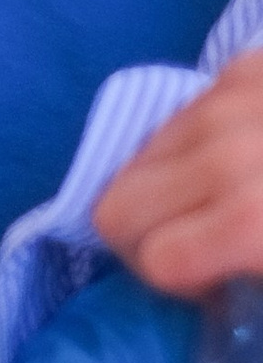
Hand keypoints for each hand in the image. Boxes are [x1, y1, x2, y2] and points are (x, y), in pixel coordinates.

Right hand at [95, 47, 262, 294]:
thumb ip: (240, 286)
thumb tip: (204, 295)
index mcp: (247, 219)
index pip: (151, 262)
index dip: (177, 285)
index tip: (212, 287)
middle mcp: (225, 152)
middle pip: (115, 210)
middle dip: (148, 239)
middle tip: (201, 250)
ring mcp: (228, 99)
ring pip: (139, 157)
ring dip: (170, 187)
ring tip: (225, 197)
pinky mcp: (242, 66)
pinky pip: (179, 116)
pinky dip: (197, 143)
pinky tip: (244, 154)